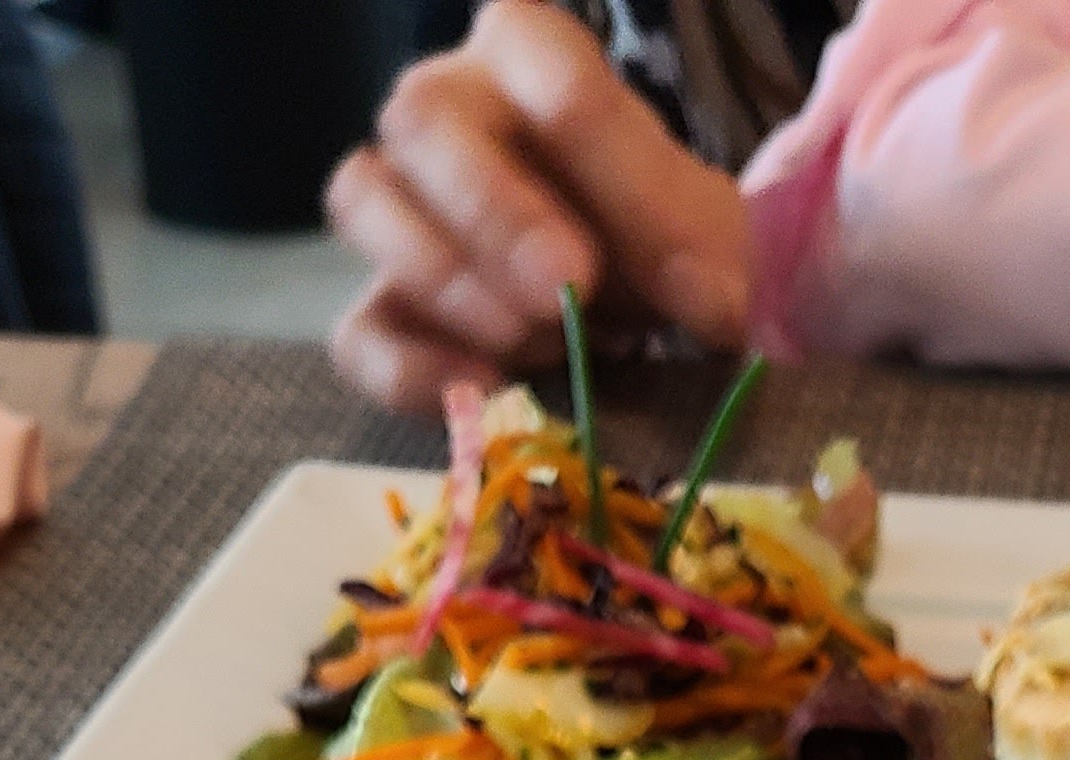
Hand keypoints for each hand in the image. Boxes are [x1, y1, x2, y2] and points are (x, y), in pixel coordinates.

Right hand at [327, 0, 752, 418]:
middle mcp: (447, 106)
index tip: (655, 260)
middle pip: (420, 117)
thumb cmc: (663, 244)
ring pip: (363, 199)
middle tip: (564, 292)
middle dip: (492, 212)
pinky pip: (355, 331)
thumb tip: (713, 303)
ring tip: (535, 344)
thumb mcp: (705, 234)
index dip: (598, 159)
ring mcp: (401, 204)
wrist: (636, 310)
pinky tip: (487, 397)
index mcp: (528, 52)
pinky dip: (411, 373)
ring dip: (445, 280)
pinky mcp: (383, 306)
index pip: (533, 56)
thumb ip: (707, 247)